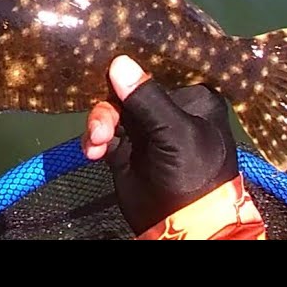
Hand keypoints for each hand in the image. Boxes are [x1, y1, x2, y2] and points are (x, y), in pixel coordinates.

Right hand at [81, 55, 238, 233]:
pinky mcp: (124, 149)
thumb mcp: (176, 133)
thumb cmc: (193, 174)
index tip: (105, 65)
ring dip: (99, 124)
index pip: (157, 72)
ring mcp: (145, 131)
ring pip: (111, 111)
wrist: (182, 225)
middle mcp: (167, 110)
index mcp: (192, 99)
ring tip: (96, 143)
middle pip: (127, 91)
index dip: (130, 70)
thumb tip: (119, 62)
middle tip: (103, 128)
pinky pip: (101, 133)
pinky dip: (93, 140)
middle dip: (110, 108)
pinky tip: (93, 152)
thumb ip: (147, 98)